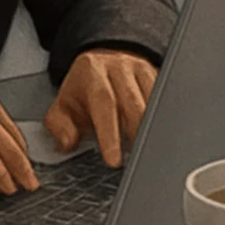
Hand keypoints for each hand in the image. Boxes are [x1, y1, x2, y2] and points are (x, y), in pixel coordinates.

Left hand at [42, 48, 156, 167]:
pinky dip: (163, 121)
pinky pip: (164, 100)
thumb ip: (59, 126)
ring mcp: (141, 70)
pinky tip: (159, 138)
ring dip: (152, 130)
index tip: (114, 160)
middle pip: (133, 103)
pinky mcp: (157, 76)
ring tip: (149, 154)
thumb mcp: (62, 106)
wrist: (101, 62)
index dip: (110, 134)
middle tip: (136, 162)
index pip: (104, 103)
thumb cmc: (84, 91)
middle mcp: (118, 67)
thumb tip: (67, 142)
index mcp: (92, 72)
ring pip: (153, 102)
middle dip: (136, 135)